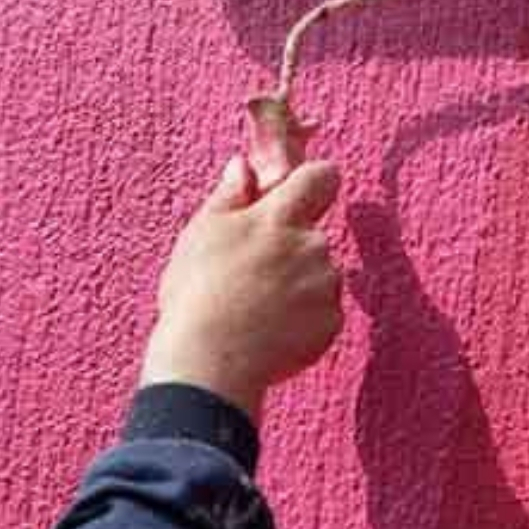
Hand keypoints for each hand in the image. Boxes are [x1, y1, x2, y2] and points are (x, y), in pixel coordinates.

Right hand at [139, 157, 342, 419]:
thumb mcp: (202, 234)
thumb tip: (243, 166)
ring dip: (299, 286)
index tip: (301, 194)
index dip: (314, 182)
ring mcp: (326, 285)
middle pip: (314, 235)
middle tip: (252, 275)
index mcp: (280, 218)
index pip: (322, 177)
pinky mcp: (332, 323)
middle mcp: (313, 245)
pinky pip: (323, 313)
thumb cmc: (197, 294)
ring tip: (256, 309)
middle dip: (292, 248)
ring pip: (320, 275)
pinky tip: (271, 332)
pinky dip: (304, 321)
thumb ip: (229, 196)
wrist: (210, 362)